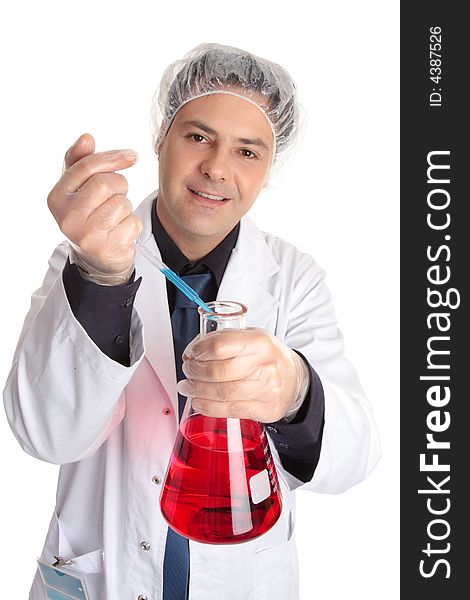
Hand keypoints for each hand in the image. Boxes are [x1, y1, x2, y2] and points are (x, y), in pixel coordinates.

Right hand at [47, 133, 141, 283]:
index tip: (131, 156)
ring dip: (126, 206)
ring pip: (121, 203)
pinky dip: (133, 224)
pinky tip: (121, 231)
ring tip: (115, 216)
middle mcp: (68, 218)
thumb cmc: (89, 216)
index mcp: (57, 198)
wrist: (97, 259)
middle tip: (116, 195)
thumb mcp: (78, 189)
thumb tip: (86, 138)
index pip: (85, 167)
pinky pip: (132, 223)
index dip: (112, 158)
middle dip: (119, 185)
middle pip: (106, 183)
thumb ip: (80, 162)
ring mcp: (87, 235)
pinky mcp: (107, 249)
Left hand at [177, 328, 308, 421]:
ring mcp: (266, 389)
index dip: (199, 351)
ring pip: (221, 393)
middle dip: (195, 372)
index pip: (220, 346)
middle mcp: (264, 366)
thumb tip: (194, 350)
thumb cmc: (267, 357)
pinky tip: (199, 401)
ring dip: (197, 391)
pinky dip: (208, 407)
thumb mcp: (251, 337)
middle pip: (217, 372)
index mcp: (259, 342)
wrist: (294, 379)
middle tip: (188, 370)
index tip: (191, 353)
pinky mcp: (264, 409)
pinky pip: (229, 410)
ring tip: (188, 386)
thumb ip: (224, 339)